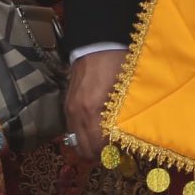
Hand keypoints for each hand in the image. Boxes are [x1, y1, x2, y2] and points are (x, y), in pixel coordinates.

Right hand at [66, 49, 125, 164]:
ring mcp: (70, 108)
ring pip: (75, 140)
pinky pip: (72, 127)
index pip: (96, 146)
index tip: (121, 153)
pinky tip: (95, 126)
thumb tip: (126, 138)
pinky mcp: (67, 102)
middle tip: (113, 150)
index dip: (109, 154)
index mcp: (93, 110)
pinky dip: (82, 132)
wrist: (97, 40)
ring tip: (105, 139)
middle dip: (98, 153)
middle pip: (83, 148)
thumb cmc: (118, 62)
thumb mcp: (127, 89)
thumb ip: (125, 115)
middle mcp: (77, 113)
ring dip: (88, 144)